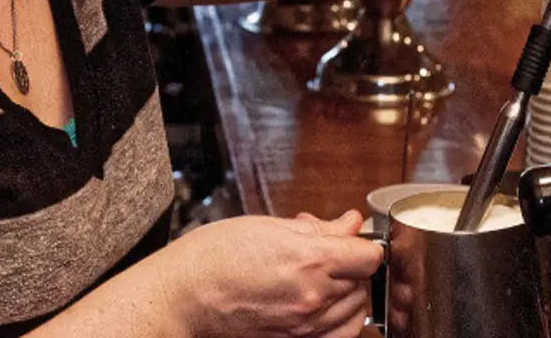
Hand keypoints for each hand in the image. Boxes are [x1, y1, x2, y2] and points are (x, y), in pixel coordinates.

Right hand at [166, 210, 381, 337]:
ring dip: (348, 291)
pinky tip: (326, 304)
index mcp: (308, 261)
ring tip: (321, 276)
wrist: (182, 297)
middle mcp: (312, 298)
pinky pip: (341, 334)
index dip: (362, 244)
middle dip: (350, 264)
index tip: (350, 240)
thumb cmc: (211, 259)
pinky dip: (343, 319)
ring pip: (356, 309)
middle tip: (322, 251)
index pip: (368, 256)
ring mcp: (305, 326)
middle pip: (363, 281)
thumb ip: (316, 228)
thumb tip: (348, 224)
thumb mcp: (267, 227)